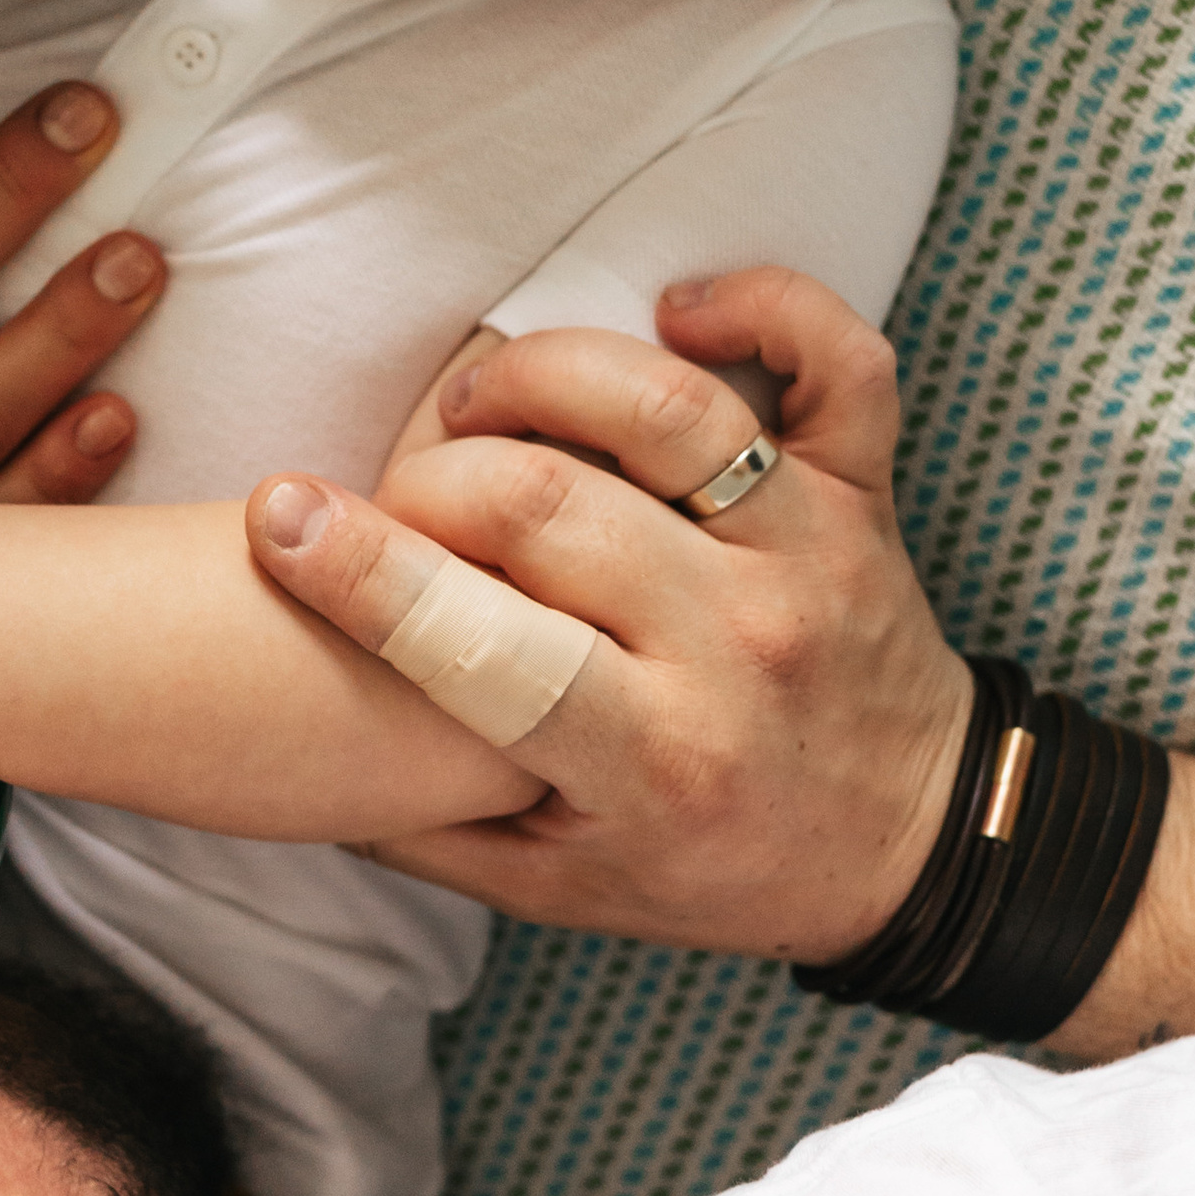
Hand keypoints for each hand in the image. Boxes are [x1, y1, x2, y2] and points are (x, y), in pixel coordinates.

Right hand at [242, 270, 970, 961]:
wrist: (914, 848)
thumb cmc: (717, 863)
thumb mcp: (558, 889)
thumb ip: (425, 824)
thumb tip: (290, 738)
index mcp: (652, 759)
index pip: (489, 650)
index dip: (366, 575)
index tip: (280, 516)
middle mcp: (735, 645)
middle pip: (548, 507)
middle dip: (431, 479)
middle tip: (394, 493)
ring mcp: (808, 555)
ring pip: (667, 409)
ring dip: (544, 374)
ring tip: (482, 402)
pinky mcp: (866, 493)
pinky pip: (840, 360)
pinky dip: (765, 306)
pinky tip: (677, 310)